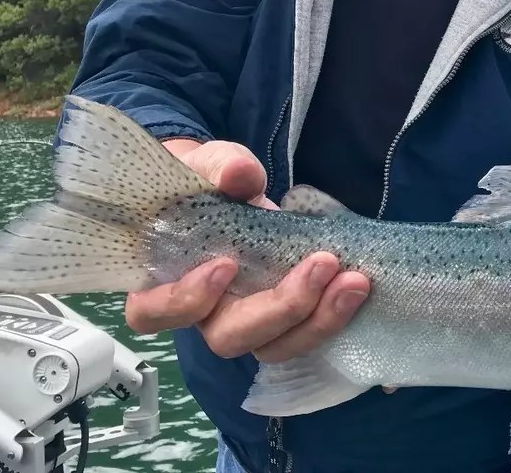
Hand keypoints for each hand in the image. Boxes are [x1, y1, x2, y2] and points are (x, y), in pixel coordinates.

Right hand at [123, 139, 369, 363]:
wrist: (239, 188)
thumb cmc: (210, 180)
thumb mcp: (210, 163)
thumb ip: (221, 166)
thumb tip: (241, 174)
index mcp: (166, 280)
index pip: (153, 314)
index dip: (185, 300)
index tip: (226, 265)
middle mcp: (205, 312)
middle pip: (229, 339)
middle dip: (280, 309)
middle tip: (321, 266)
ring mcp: (248, 320)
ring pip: (275, 347)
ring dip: (318, 319)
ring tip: (355, 281)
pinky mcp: (286, 318)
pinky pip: (305, 334)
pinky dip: (334, 316)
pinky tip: (357, 286)